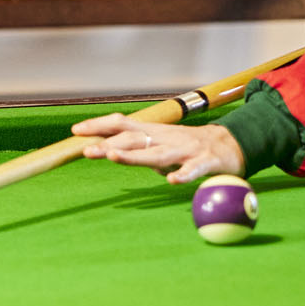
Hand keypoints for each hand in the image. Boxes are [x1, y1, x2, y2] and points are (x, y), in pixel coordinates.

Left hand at [74, 114, 242, 184]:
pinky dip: (183, 174)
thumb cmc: (188, 146)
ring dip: (135, 157)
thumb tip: (107, 151)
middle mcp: (166, 138)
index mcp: (154, 132)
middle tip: (87, 152)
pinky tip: (173, 181)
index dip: (99, 126)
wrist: (230, 143)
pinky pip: (193, 169)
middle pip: (134, 139)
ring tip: (114, 158)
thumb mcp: (159, 143)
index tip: (75, 131)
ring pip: (157, 154)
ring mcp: (186, 149)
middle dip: (109, 145)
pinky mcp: (206, 162)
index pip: (121, 125)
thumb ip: (137, 148)